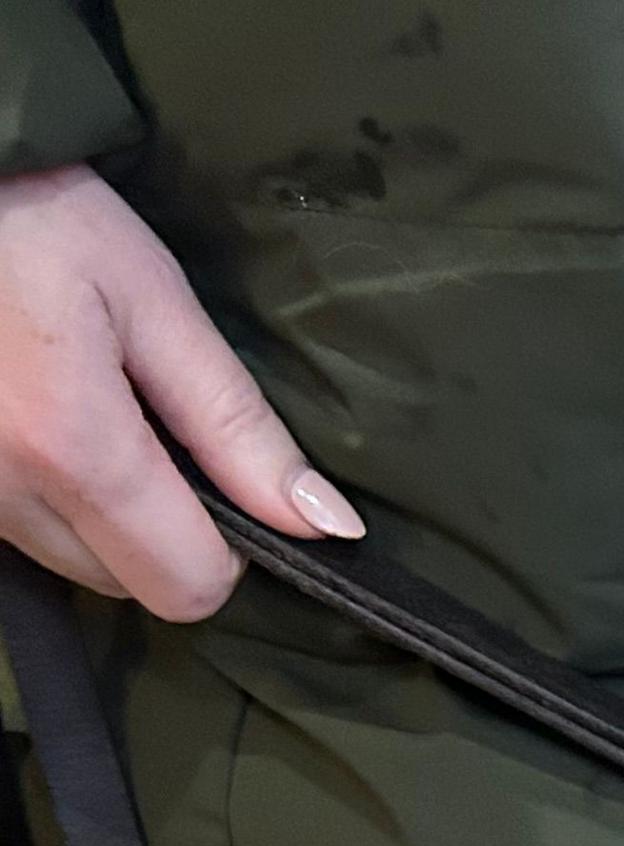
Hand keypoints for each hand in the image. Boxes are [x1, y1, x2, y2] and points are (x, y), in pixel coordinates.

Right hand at [0, 164, 356, 621]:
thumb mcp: (153, 300)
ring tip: (85, 409)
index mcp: (69, 449)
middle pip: (128, 583)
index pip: (186, 585)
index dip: (227, 550)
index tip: (223, 481)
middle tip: (148, 427)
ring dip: (100, 516)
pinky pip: (16, 529)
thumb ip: (237, 423)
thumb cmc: (36, 216)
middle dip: (161, 530)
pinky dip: (46, 496)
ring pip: (69, 563)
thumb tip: (327, 525)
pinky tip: (41, 419)